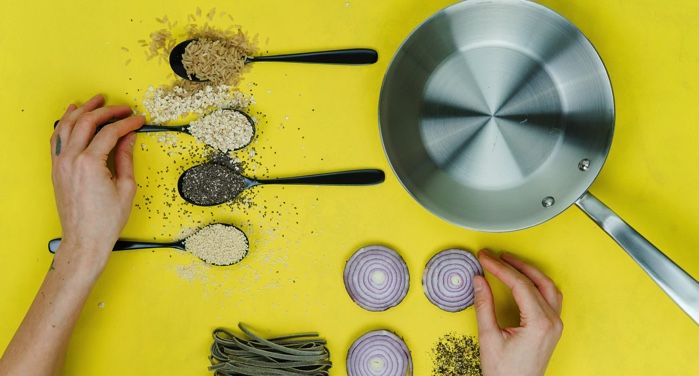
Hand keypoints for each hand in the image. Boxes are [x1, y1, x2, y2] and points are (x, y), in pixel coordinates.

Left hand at [50, 94, 143, 276]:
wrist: (84, 240)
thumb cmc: (105, 221)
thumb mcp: (126, 187)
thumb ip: (125, 157)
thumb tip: (128, 138)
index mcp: (90, 164)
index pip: (110, 132)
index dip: (127, 123)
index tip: (138, 120)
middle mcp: (71, 160)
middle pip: (87, 122)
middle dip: (106, 110)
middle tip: (122, 108)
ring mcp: (60, 163)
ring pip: (68, 125)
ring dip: (83, 109)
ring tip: (96, 101)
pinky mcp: (57, 168)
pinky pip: (57, 137)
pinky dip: (65, 123)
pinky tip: (72, 115)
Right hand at [474, 250, 562, 375]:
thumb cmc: (505, 373)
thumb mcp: (489, 337)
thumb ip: (484, 305)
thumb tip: (479, 281)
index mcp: (539, 323)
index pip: (520, 284)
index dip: (500, 268)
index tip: (485, 258)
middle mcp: (551, 322)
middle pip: (537, 281)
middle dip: (515, 264)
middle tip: (495, 255)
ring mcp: (554, 325)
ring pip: (547, 287)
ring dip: (529, 272)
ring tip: (509, 262)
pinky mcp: (551, 328)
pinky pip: (549, 297)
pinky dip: (536, 284)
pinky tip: (522, 280)